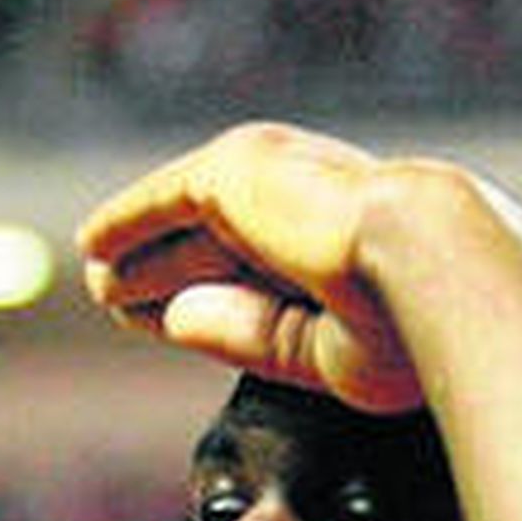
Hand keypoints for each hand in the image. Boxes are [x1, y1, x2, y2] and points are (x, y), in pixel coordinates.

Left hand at [77, 121, 421, 412]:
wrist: (427, 271)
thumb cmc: (407, 328)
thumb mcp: (317, 349)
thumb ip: (249, 334)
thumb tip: (175, 318)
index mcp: (343, 244)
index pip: (259, 268)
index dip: (209, 297)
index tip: (169, 322)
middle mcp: (306, 202)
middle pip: (216, 242)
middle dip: (165, 273)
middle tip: (117, 300)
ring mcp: (270, 179)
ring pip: (186, 223)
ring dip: (138, 253)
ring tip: (98, 283)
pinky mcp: (234, 171)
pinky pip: (163, 199)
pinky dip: (127, 220)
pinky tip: (94, 245)